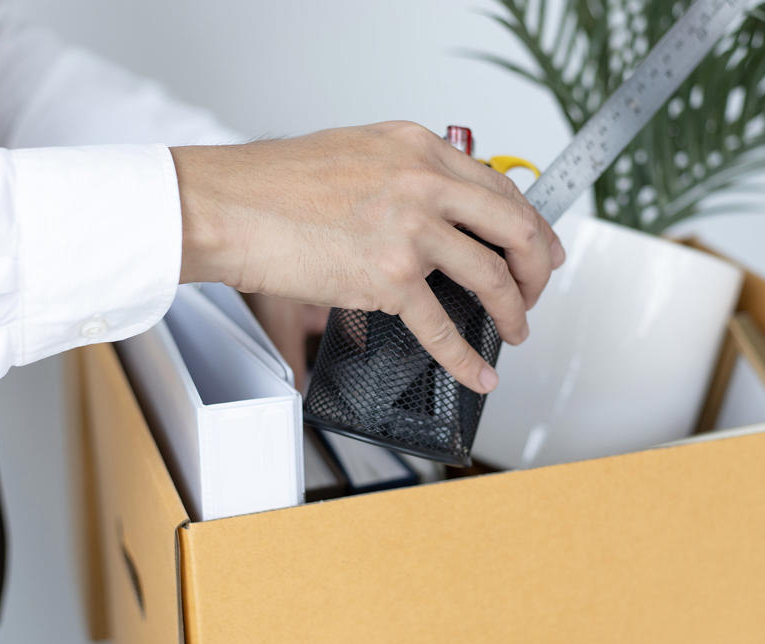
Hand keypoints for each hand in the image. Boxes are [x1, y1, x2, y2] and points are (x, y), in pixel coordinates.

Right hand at [172, 121, 564, 393]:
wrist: (227, 206)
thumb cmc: (273, 182)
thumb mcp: (356, 153)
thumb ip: (404, 174)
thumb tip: (434, 208)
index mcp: (419, 149)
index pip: (500, 187)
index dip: (528, 225)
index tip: (535, 247)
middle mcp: (424, 183)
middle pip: (514, 228)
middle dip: (536, 269)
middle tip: (535, 291)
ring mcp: (410, 230)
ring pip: (491, 278)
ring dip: (513, 313)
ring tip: (514, 331)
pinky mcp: (388, 277)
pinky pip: (443, 328)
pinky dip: (466, 359)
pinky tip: (478, 373)